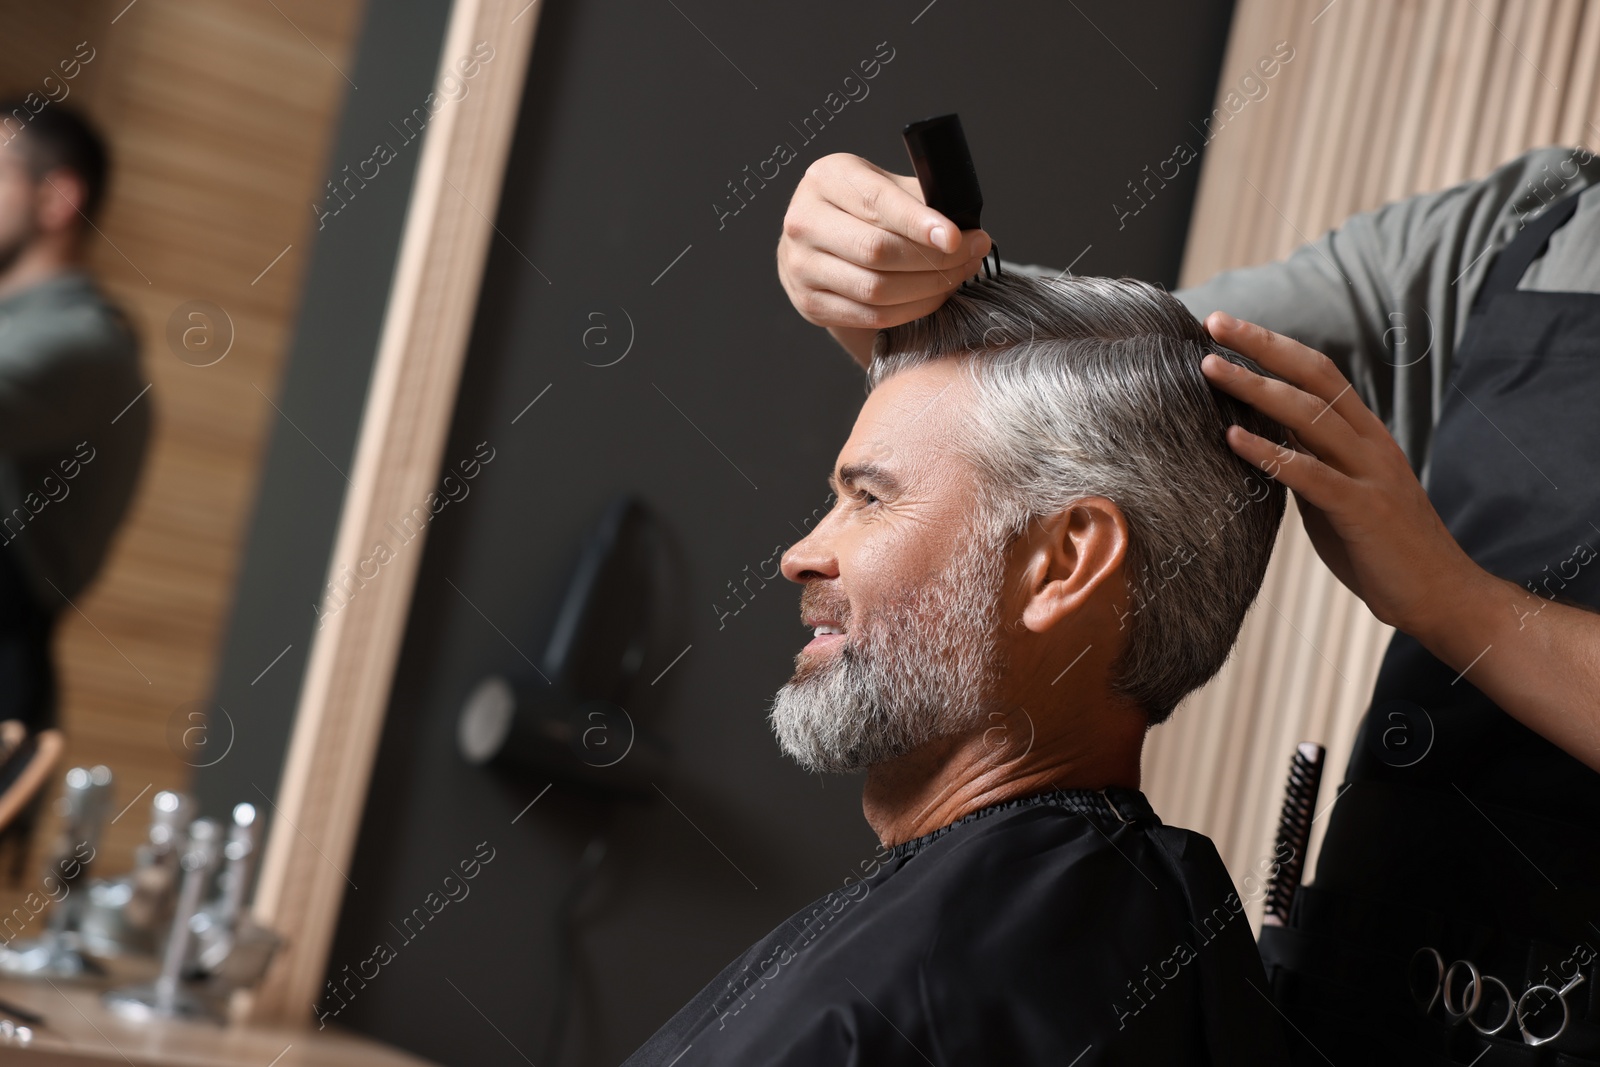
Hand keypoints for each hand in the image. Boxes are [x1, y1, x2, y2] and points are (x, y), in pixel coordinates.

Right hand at [777, 153, 991, 362]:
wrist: (820, 241)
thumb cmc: (862, 208)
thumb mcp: (886, 186)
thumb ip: (920, 201)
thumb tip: (966, 229)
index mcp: (827, 178)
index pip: (877, 202)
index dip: (920, 223)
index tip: (958, 237)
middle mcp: (804, 220)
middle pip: (876, 250)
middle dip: (934, 258)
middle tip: (972, 254)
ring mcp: (800, 266)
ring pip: (875, 288)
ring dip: (928, 287)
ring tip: (959, 274)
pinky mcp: (809, 302)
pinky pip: (870, 315)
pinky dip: (911, 309)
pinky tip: (934, 295)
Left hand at [1199, 312, 1482, 635]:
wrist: (1440, 596)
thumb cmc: (1380, 548)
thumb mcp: (1336, 493)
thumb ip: (1307, 461)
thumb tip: (1259, 438)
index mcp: (1365, 434)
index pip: (1319, 372)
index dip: (1275, 345)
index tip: (1227, 326)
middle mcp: (1370, 443)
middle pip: (1314, 377)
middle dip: (1262, 346)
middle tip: (1214, 322)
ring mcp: (1370, 474)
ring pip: (1311, 416)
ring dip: (1257, 388)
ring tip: (1211, 370)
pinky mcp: (1364, 511)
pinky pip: (1311, 475)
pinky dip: (1271, 454)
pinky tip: (1232, 439)